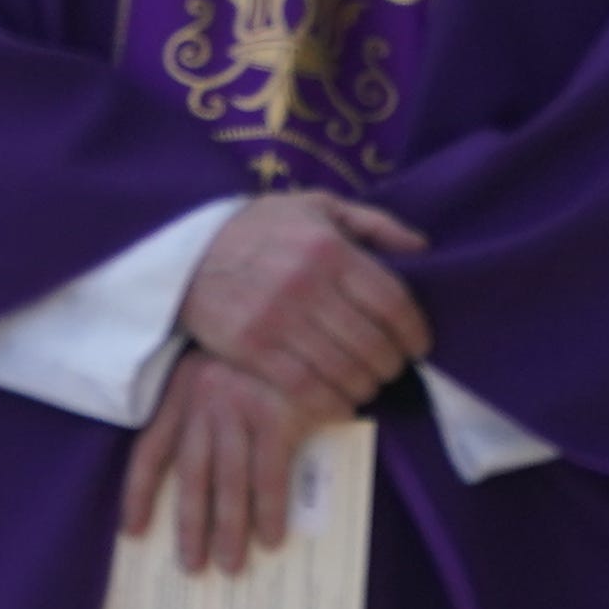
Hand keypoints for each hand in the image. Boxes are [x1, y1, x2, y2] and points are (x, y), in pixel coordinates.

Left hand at [121, 350, 343, 573]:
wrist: (302, 312)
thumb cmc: (262, 354)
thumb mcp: (219, 371)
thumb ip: (206, 413)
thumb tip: (204, 482)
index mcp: (182, 390)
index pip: (150, 449)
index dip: (139, 493)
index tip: (133, 531)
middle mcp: (204, 399)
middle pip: (190, 475)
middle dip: (190, 526)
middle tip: (192, 567)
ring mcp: (240, 406)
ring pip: (228, 481)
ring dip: (228, 529)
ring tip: (231, 566)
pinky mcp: (277, 413)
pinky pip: (270, 474)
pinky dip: (270, 510)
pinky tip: (271, 538)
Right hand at [177, 191, 431, 413]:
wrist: (186, 255)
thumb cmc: (260, 229)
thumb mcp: (316, 206)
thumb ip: (372, 222)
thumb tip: (421, 246)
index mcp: (328, 248)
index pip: (392, 301)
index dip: (415, 331)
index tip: (420, 345)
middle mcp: (306, 284)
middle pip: (373, 342)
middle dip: (393, 363)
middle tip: (393, 367)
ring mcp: (277, 320)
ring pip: (344, 371)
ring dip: (367, 385)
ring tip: (368, 382)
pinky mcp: (252, 350)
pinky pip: (307, 390)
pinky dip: (334, 403)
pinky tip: (342, 401)